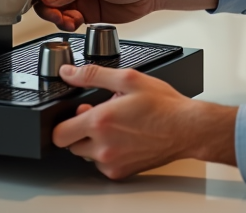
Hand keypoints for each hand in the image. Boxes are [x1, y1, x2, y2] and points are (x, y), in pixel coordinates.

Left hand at [51, 63, 236, 178]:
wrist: (187, 128)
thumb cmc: (164, 105)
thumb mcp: (129, 79)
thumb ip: (93, 75)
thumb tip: (69, 73)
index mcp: (100, 122)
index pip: (59, 133)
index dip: (66, 120)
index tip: (80, 112)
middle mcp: (102, 147)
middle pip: (70, 145)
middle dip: (79, 130)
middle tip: (101, 117)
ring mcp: (111, 162)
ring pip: (86, 155)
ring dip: (94, 142)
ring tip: (116, 127)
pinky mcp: (121, 172)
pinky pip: (102, 164)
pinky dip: (108, 153)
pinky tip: (124, 139)